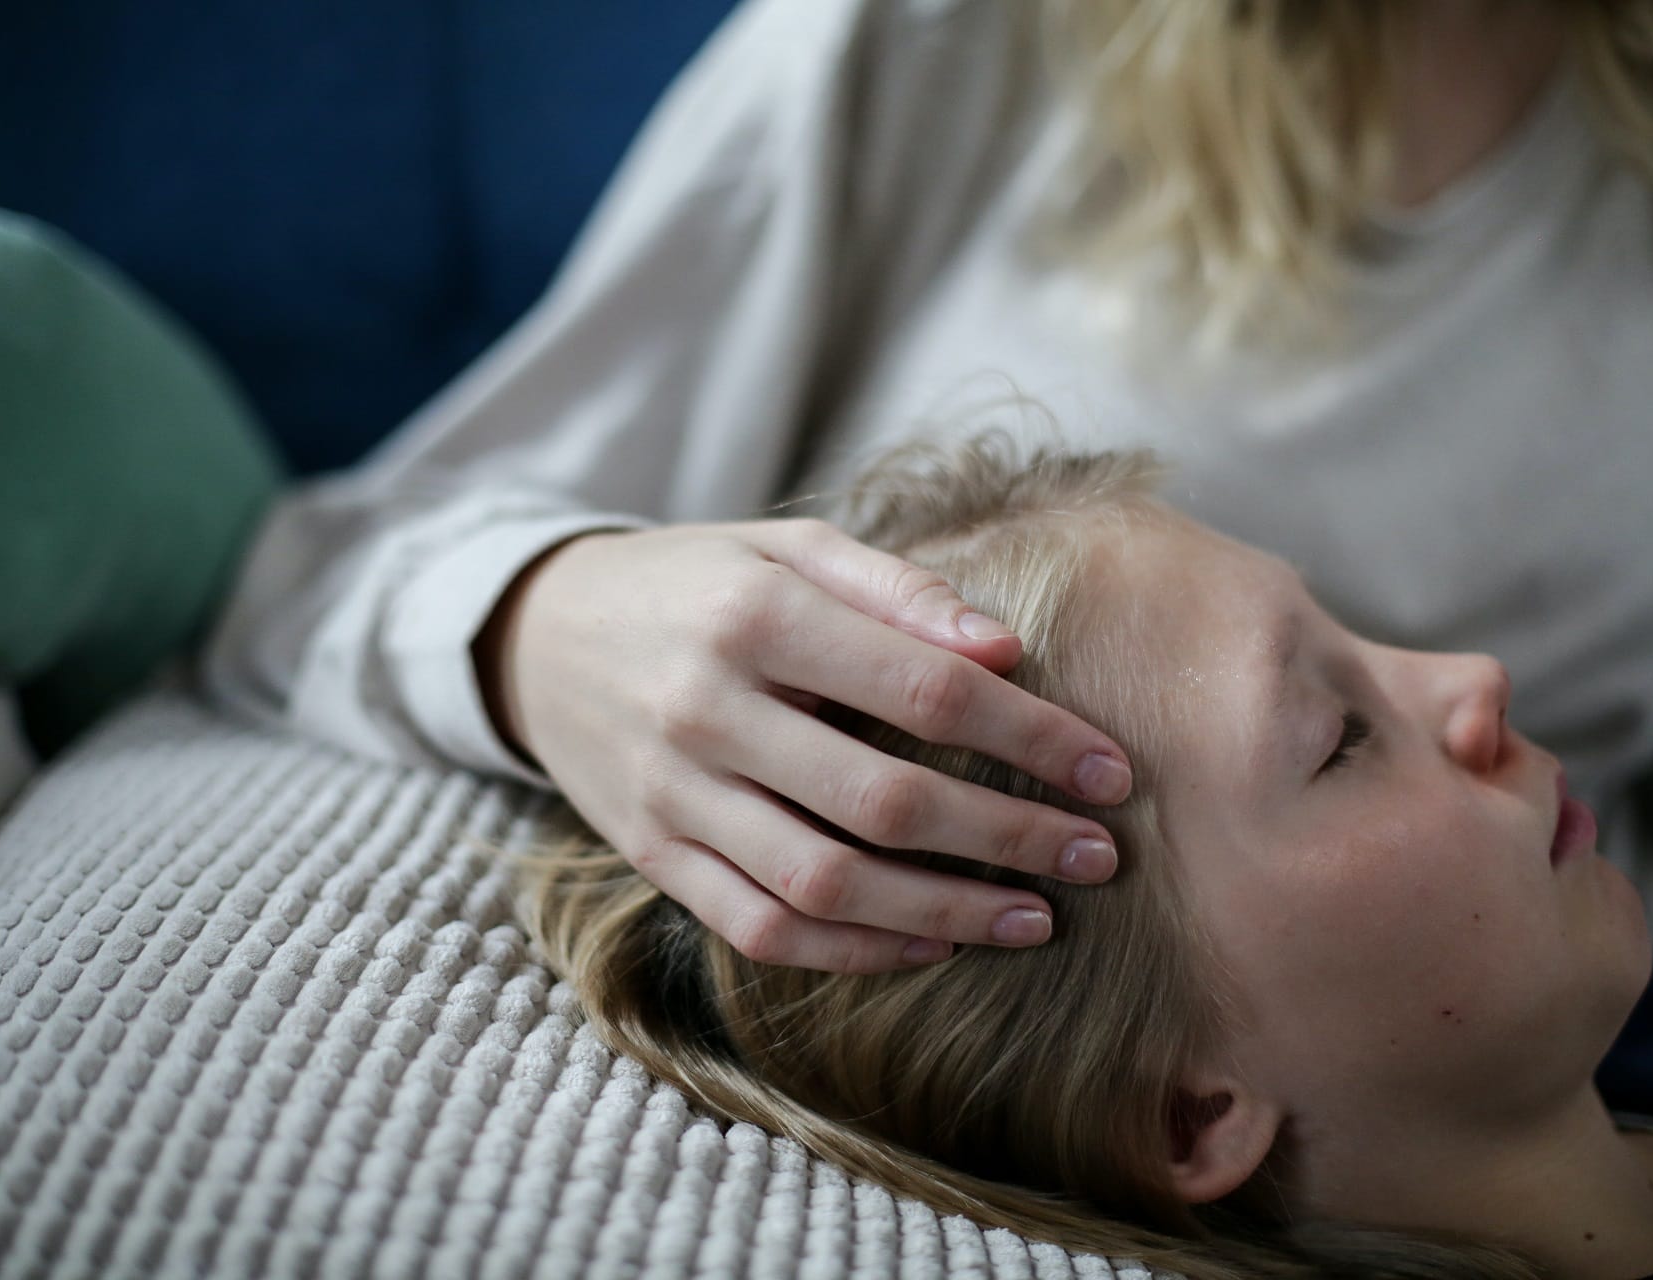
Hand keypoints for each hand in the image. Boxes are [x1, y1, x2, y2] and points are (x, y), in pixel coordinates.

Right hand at [475, 517, 1132, 973]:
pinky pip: (761, 928)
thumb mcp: (785, 548)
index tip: (1110, 770)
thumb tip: (1011, 649)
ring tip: (1035, 920)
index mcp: (755, 617)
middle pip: (884, 799)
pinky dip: (854, 950)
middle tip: (1097, 856)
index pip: (924, 688)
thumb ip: (896, 590)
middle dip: (1009, 837)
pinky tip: (929, 941)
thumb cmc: (694, 582)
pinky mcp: (652, 857)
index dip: (1031, 737)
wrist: (543, 635)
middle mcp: (708, 710)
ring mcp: (674, 794)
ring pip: (825, 884)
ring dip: (945, 912)